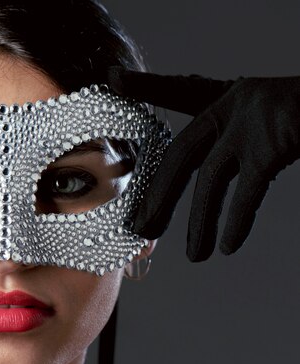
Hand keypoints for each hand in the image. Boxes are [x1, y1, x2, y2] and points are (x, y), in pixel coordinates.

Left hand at [107, 69, 299, 260]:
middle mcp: (239, 101)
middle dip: (159, 195)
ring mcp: (257, 118)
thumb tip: (202, 190)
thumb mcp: (269, 126)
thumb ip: (237, 150)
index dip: (148, 85)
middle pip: (182, 152)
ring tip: (194, 256)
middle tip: (141, 230)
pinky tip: (226, 246)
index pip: (182, 90)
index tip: (113, 79)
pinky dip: (235, 220)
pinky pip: (247, 189)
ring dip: (198, 221)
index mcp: (233, 95)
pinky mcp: (278, 139)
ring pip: (210, 177)